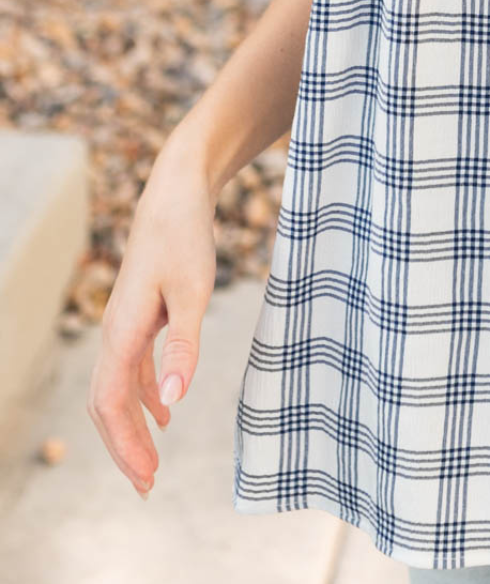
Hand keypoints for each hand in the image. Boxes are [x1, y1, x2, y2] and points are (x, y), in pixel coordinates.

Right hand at [86, 140, 218, 497]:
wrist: (177, 193)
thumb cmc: (185, 238)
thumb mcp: (193, 291)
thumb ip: (184, 346)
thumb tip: (171, 399)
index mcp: (121, 331)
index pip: (110, 403)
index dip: (125, 444)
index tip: (146, 478)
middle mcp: (114, 332)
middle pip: (106, 404)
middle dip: (123, 447)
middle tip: (146, 486)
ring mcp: (124, 324)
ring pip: (116, 389)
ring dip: (132, 426)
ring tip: (151, 463)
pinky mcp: (139, 316)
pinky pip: (131, 369)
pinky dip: (143, 395)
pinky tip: (165, 411)